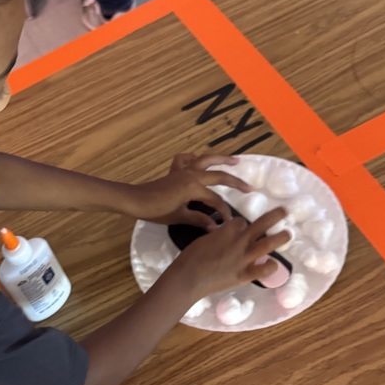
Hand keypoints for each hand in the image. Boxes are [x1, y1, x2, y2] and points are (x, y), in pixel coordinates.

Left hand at [127, 153, 250, 226]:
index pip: (215, 199)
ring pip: (206, 159)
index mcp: (194, 187)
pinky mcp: (175, 170)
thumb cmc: (156, 211)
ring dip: (221, 159)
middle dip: (235, 182)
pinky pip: (187, 159)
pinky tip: (198, 161)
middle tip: (249, 187)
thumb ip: (199, 219)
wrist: (135, 200)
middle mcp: (192, 174)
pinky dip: (194, 158)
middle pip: (218, 175)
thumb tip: (216, 226)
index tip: (230, 221)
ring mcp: (183, 169)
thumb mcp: (179, 217)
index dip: (224, 211)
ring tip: (235, 160)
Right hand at [170, 207, 290, 298]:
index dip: (242, 224)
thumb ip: (217, 236)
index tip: (241, 227)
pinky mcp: (245, 275)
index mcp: (228, 230)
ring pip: (268, 244)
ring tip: (288, 234)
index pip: (241, 221)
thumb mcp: (203, 239)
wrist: (188, 279)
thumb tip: (222, 234)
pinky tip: (273, 264)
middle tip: (285, 211)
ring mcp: (245, 258)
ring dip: (280, 238)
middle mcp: (240, 241)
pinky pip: (262, 269)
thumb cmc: (190, 258)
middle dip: (275, 216)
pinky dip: (270, 267)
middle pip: (261, 224)